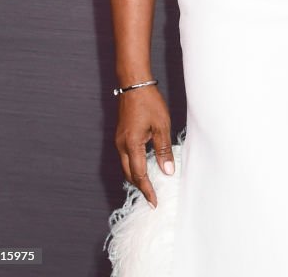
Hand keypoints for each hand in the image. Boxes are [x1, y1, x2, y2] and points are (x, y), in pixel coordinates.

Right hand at [114, 85, 174, 208]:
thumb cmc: (149, 102)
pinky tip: (144, 166)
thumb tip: (167, 172)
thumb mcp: (161, 125)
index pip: (139, 175)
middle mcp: (122, 145)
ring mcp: (119, 140)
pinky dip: (134, 165)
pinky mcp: (121, 135)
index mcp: (132, 144)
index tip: (154, 203)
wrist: (134, 84)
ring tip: (149, 185)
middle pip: (130, 173)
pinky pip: (126, 156)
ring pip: (126, 165)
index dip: (147, 190)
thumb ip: (163, 150)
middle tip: (152, 198)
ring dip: (137, 176)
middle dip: (140, 186)